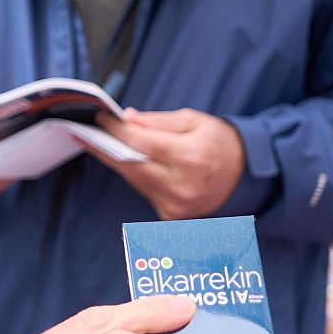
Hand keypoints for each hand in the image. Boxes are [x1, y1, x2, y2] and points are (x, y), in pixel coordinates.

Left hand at [92, 109, 243, 219]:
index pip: (141, 143)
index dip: (116, 130)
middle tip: (88, 133)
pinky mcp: (171, 215)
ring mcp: (176, 205)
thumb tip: (126, 119)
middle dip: (106, 148)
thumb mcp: (193, 121)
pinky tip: (124, 161)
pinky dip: (135, 175)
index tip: (101, 118)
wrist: (244, 175)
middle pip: (131, 166)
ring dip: (117, 161)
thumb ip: (157, 121)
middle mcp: (182, 186)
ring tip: (100, 143)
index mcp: (190, 158)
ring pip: (135, 180)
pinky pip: (144, 191)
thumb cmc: (219, 143)